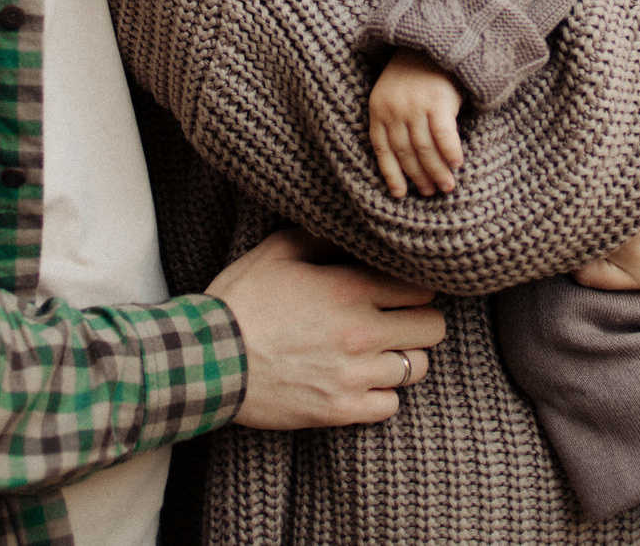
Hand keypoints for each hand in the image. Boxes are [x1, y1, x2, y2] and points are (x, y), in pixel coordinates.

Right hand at [211, 229, 446, 428]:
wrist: (207, 362)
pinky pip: (391, 405)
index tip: (402, 289)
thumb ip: (323, 237)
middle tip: (398, 319)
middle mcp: (362, 333)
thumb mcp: (277, 251)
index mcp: (350, 289)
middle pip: (432, 328)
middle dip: (419, 320)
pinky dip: (382, 394)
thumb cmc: (240, 301)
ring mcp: (353, 376)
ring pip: (417, 368)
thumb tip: (353, 229)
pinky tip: (362, 380)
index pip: (423, 288)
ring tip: (380, 350)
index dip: (416, 286)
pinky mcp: (341, 410)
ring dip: (403, 357)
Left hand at [368, 49, 465, 197]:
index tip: (400, 194)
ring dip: (436, 171)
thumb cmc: (415, 70)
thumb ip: (395, 119)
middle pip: (405, 152)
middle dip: (418, 176)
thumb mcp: (393, 92)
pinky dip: (450, 153)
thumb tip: (409, 158)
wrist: (432, 39)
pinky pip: (444, 136)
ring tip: (446, 186)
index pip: (382, 149)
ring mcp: (415, 105)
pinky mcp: (438, 100)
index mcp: (378, 109)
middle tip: (430, 192)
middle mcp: (394, 109)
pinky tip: (457, 164)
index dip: (391, 174)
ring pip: (425, 149)